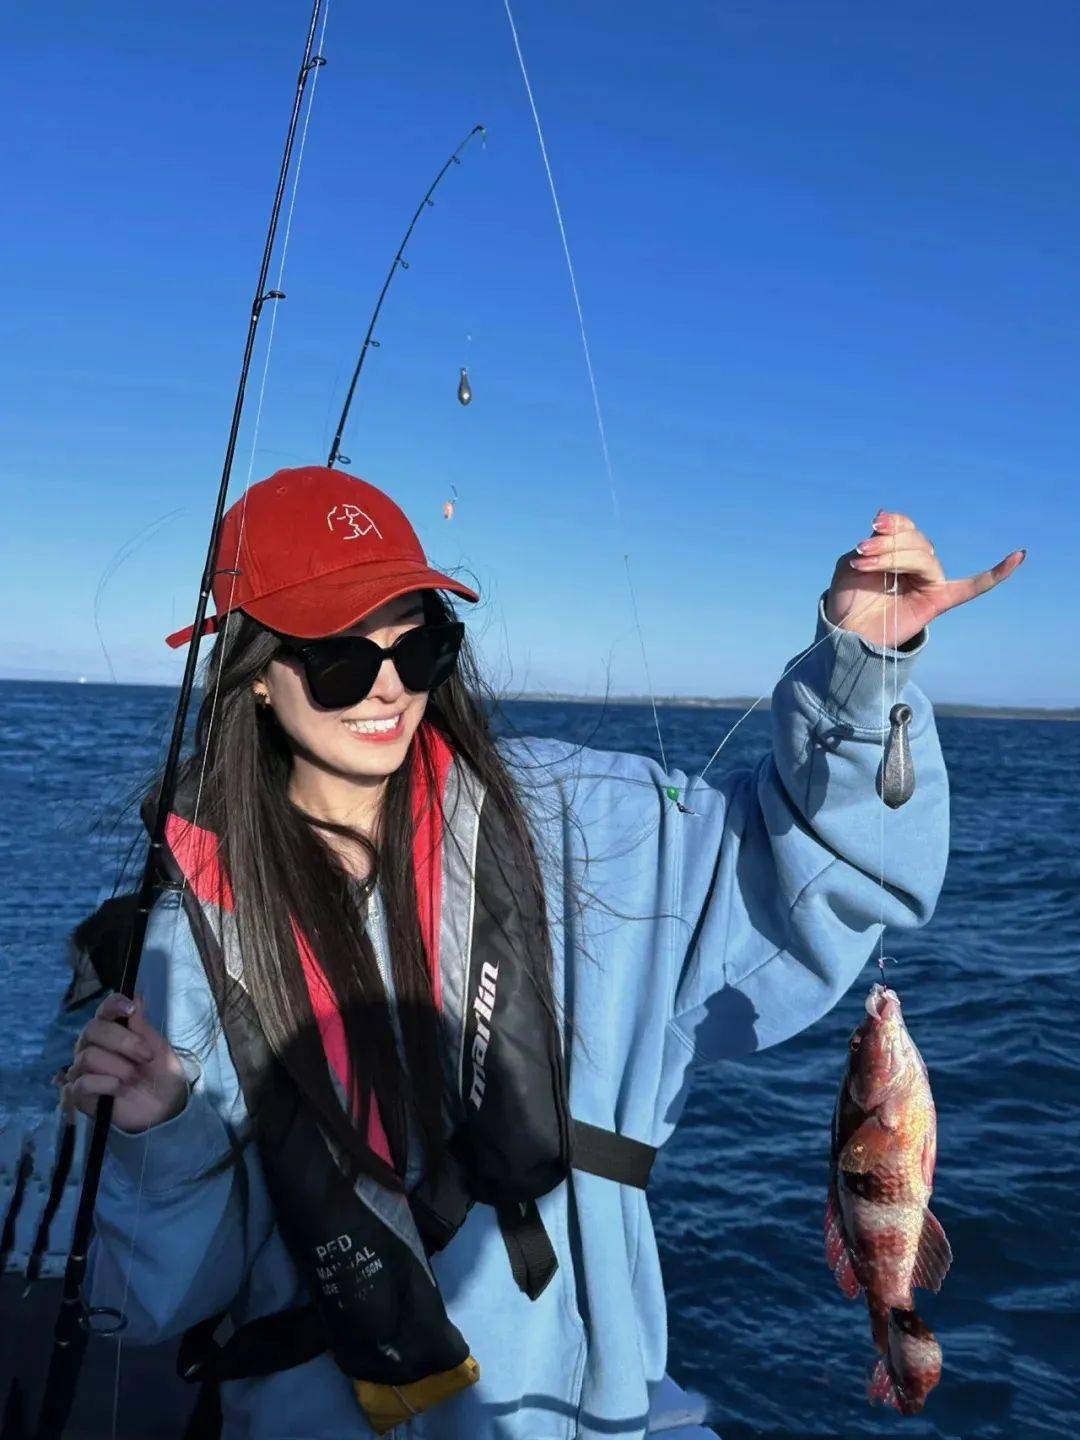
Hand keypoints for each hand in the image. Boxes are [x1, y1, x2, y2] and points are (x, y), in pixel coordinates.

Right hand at [60, 993, 188, 1133]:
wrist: (164, 1108)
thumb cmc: (160, 1074)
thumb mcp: (158, 1049)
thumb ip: (142, 1025)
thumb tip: (136, 994)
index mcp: (111, 1030)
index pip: (104, 1010)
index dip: (114, 1005)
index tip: (131, 1008)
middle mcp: (91, 1046)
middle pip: (92, 1030)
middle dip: (124, 1042)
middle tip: (146, 1057)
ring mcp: (82, 1070)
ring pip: (88, 1057)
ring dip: (119, 1068)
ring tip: (134, 1079)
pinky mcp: (78, 1094)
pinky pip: (82, 1083)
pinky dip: (105, 1084)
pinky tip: (119, 1089)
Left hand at [825, 509, 1025, 646]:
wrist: (846, 632)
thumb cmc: (848, 599)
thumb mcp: (853, 563)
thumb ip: (872, 543)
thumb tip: (884, 516)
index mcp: (900, 551)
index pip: (906, 527)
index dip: (893, 524)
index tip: (870, 531)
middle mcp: (918, 564)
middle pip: (915, 541)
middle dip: (887, 545)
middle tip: (860, 556)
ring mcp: (930, 582)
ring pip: (925, 557)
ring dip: (894, 555)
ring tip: (865, 566)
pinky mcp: (938, 601)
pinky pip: (973, 587)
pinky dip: (996, 574)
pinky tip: (1017, 557)